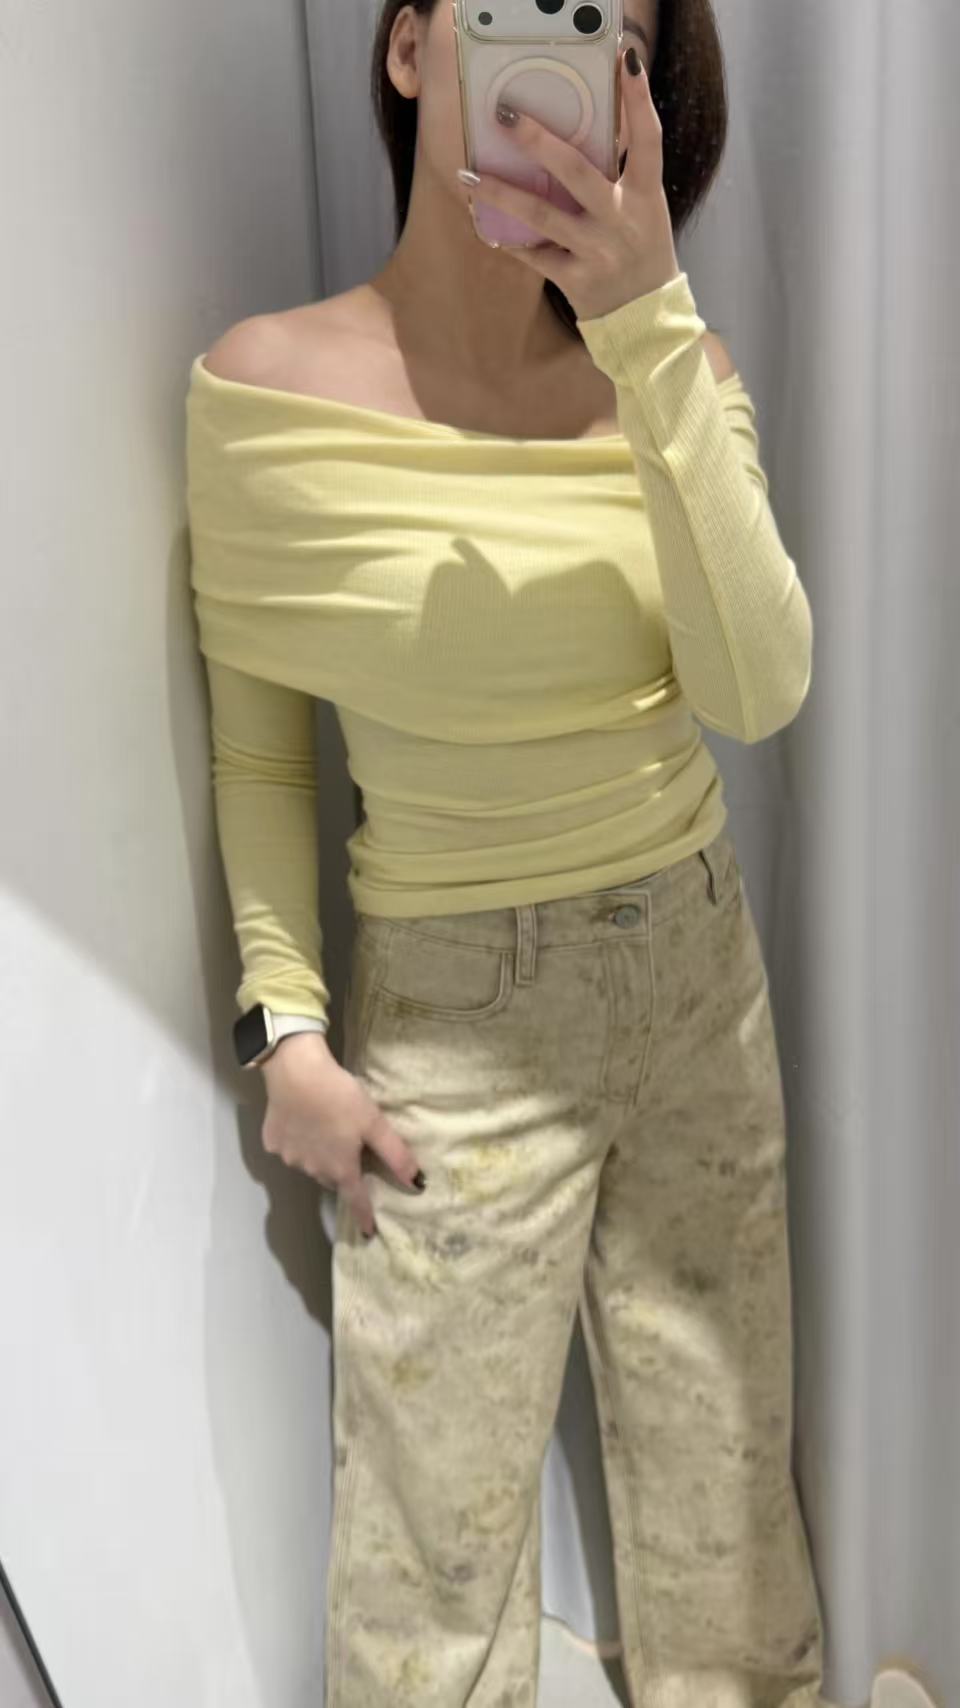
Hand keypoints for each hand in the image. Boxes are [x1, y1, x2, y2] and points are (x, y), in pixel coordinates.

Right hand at [261, 1033, 424, 1239]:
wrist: (295, 1072)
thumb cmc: (340, 1097)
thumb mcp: (374, 1123)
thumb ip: (395, 1154)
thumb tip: (417, 1183)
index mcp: (340, 1168)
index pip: (356, 1199)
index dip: (364, 1216)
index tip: (369, 1232)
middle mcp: (313, 1170)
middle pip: (332, 1178)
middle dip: (342, 1172)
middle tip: (349, 1151)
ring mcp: (289, 1158)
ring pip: (310, 1164)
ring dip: (319, 1155)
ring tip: (325, 1128)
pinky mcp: (272, 1142)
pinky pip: (289, 1148)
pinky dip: (298, 1141)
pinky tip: (302, 1120)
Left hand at [456, 45, 679, 321]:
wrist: (647, 320)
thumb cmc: (642, 252)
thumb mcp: (645, 209)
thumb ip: (622, 173)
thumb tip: (598, 122)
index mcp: (645, 195)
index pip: (647, 139)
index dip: (639, 99)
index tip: (626, 60)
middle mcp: (622, 219)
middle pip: (576, 171)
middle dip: (537, 140)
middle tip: (504, 115)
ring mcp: (597, 251)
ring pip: (542, 216)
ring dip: (501, 194)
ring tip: (469, 176)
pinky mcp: (577, 281)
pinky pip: (535, 255)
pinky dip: (509, 241)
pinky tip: (483, 224)